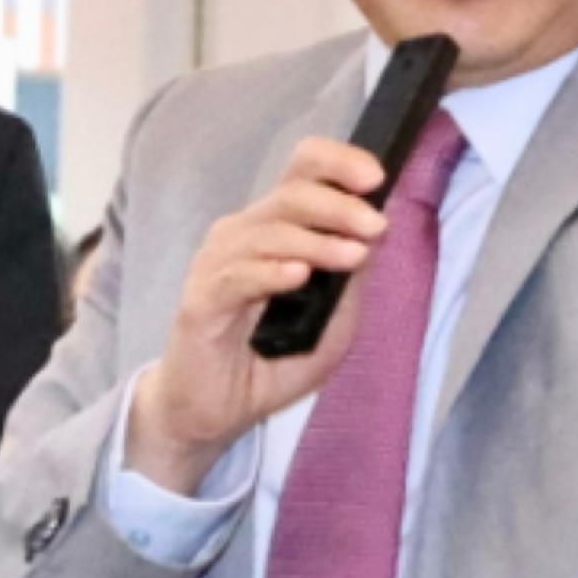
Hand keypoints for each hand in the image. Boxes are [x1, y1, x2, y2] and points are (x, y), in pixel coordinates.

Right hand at [125, 138, 394, 492]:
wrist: (215, 413)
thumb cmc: (269, 363)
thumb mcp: (332, 321)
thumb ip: (349, 278)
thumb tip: (372, 234)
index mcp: (274, 229)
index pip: (301, 171)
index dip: (338, 164)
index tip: (375, 179)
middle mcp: (242, 236)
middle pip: (291, 194)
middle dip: (339, 206)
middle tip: (376, 228)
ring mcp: (217, 265)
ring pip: (267, 231)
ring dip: (316, 240)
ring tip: (353, 256)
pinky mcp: (200, 301)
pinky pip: (237, 275)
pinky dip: (271, 271)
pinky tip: (299, 275)